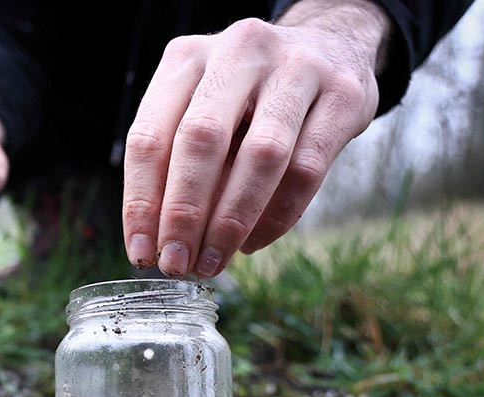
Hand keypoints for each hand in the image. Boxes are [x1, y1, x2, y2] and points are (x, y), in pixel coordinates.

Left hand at [122, 0, 389, 275]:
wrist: (330, 46)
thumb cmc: (249, 95)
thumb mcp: (203, 110)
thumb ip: (180, 164)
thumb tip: (161, 242)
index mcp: (187, 57)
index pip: (150, 136)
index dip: (141, 202)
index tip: (139, 252)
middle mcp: (238, 52)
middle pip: (202, 141)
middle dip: (184, 213)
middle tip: (176, 263)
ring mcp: (296, 67)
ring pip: (261, 155)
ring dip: (231, 221)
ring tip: (213, 262)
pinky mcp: (343, 93)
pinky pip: (306, 168)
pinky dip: (277, 216)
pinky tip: (253, 242)